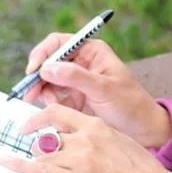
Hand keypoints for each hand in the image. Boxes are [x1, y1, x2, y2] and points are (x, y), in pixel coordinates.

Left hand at [6, 104, 171, 172]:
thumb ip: (98, 136)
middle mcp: (84, 138)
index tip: (29, 124)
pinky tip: (7, 163)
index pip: (58, 113)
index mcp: (96, 126)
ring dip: (38, 161)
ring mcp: (78, 159)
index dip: (38, 118)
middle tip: (39, 154)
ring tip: (42, 169)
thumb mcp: (120, 142)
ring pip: (42, 155)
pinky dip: (19, 167)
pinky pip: (38, 172)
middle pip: (47, 137)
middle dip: (41, 148)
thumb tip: (79, 137)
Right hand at [20, 34, 171, 147]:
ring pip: (48, 80)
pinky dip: (50, 103)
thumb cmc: (130, 104)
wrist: (142, 129)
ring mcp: (76, 80)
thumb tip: (47, 67)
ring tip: (47, 105)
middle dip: (38, 77)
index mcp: (91, 51)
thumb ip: (75, 77)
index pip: (58, 43)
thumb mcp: (103, 89)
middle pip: (49, 62)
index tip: (34, 70)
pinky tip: (55, 111)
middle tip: (29, 93)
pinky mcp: (74, 97)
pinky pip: (53, 96)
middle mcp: (82, 62)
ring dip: (43, 92)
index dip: (42, 53)